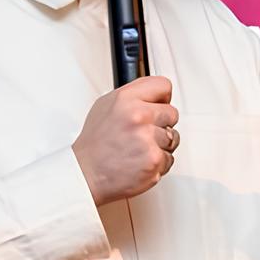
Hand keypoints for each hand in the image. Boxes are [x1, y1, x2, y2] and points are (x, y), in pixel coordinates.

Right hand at [73, 76, 176, 203]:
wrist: (86, 174)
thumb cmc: (94, 144)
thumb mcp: (105, 106)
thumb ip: (132, 97)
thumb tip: (154, 96)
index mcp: (125, 99)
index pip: (163, 86)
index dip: (162, 98)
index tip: (159, 105)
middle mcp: (138, 116)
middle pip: (172, 113)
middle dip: (161, 124)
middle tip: (142, 133)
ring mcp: (147, 139)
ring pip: (173, 137)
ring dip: (161, 145)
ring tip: (138, 149)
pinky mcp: (154, 160)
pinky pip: (169, 158)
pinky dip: (158, 163)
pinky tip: (140, 161)